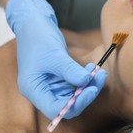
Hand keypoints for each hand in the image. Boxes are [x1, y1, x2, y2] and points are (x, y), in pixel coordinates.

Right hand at [5, 0, 106, 119]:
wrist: (33, 23)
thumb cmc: (38, 38)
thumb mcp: (54, 54)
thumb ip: (70, 70)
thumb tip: (87, 81)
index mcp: (34, 90)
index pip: (56, 109)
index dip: (75, 104)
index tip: (91, 90)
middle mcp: (41, 91)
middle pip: (67, 105)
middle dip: (85, 95)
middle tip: (99, 78)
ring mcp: (51, 85)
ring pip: (73, 96)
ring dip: (88, 86)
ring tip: (98, 72)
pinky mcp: (59, 78)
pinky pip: (74, 85)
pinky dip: (84, 79)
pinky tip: (92, 68)